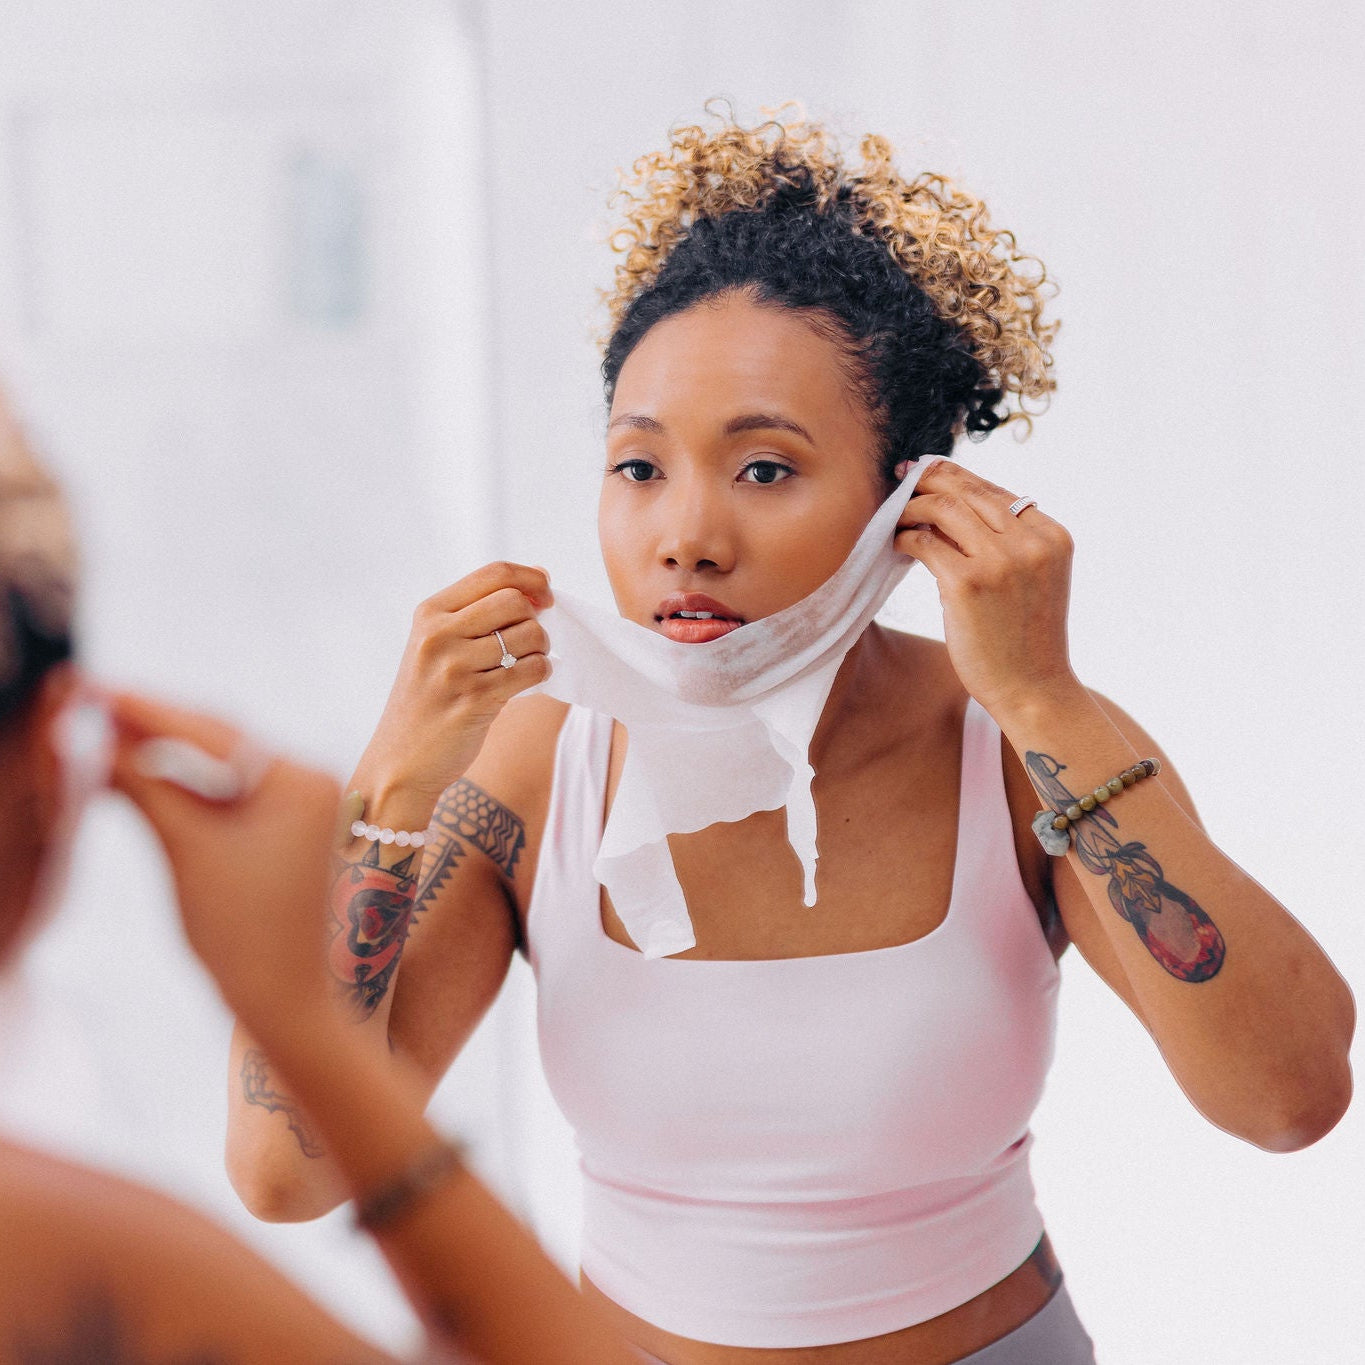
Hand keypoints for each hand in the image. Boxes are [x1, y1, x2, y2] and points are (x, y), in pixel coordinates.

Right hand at [107, 691, 343, 1043]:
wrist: (283, 1001)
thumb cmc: (242, 933)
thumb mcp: (186, 849)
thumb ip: (144, 786)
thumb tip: (90, 738)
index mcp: (300, 779)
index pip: (212, 731)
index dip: (146, 709)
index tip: (92, 690)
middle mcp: (308, 780)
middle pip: (215, 740)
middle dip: (149, 726)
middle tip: (84, 704)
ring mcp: (298, 803)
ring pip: (214, 766)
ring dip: (157, 755)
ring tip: (94, 735)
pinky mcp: (280, 827)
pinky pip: (222, 792)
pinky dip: (177, 785)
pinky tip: (129, 772)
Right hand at [355, 563, 552, 805]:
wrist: (401, 760)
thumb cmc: (429, 699)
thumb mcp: (439, 645)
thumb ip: (482, 610)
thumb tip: (541, 575)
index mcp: (429, 613)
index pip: (494, 574)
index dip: (531, 579)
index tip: (545, 597)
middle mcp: (437, 635)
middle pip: (514, 601)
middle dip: (537, 618)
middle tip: (533, 640)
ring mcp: (454, 668)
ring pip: (528, 635)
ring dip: (541, 649)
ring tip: (528, 662)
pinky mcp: (474, 700)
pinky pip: (531, 670)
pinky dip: (541, 673)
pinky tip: (528, 680)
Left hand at [893, 461, 1080, 721]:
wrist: (1033, 689)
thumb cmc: (1025, 639)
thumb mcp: (1030, 579)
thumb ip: (1005, 542)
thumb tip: (945, 507)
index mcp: (1052, 536)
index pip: (996, 490)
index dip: (957, 476)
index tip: (927, 471)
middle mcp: (1031, 542)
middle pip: (969, 491)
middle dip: (929, 479)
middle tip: (901, 478)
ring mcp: (1000, 561)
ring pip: (944, 508)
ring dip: (913, 506)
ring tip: (896, 515)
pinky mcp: (967, 583)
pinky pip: (925, 543)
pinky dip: (905, 537)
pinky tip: (897, 543)